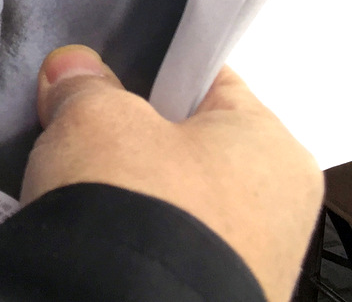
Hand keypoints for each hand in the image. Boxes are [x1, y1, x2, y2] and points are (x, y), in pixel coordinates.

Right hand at [22, 46, 322, 301]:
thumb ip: (85, 85)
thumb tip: (72, 71)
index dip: (150, 75)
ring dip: (130, 199)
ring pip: (175, 207)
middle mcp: (280, 213)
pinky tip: (90, 236)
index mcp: (275, 148)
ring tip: (77, 194)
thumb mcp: (95, 117)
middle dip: (136, 145)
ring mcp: (250, 269)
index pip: (211, 86)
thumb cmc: (136, 205)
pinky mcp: (211, 300)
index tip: (104, 81)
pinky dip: (130, 244)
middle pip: (192, 151)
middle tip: (82, 137)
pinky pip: (164, 255)